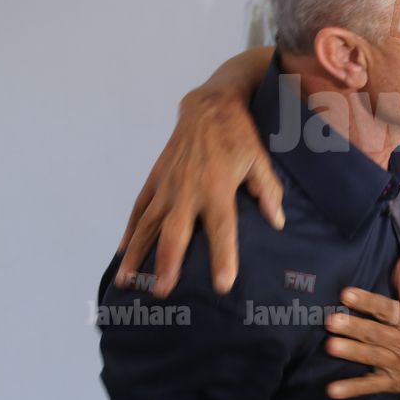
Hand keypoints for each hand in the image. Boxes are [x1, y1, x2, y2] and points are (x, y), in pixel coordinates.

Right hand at [115, 87, 283, 297]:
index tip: (222, 284)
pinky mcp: (155, 179)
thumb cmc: (238, 137)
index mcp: (218, 187)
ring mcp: (167, 185)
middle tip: (162, 292)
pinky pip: (139, 208)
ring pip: (148, 225)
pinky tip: (121, 252)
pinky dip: (129, 231)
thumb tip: (277, 222)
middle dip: (167, 263)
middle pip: (176, 232)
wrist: (208, 107)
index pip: (222, 228)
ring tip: (127, 282)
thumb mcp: (260, 160)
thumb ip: (269, 191)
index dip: (223, 256)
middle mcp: (188, 190)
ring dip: (137, 254)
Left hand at [325, 259, 399, 398]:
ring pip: (370, 356)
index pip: (385, 308)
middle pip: (374, 333)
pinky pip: (369, 385)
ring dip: (350, 352)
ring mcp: (394, 363)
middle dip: (352, 327)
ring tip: (329, 346)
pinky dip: (351, 388)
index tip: (346, 293)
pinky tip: (332, 390)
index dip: (366, 301)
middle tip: (331, 320)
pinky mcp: (391, 382)